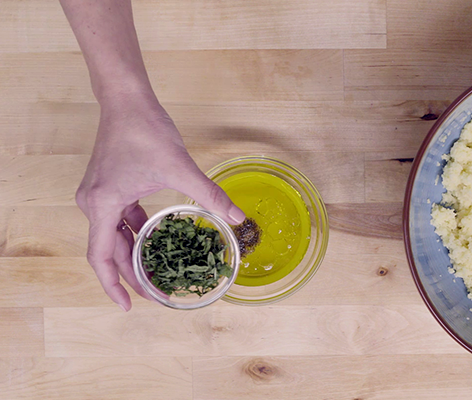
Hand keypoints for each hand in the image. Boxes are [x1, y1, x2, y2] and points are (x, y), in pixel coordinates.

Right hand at [76, 92, 244, 310]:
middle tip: (154, 292)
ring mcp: (98, 194)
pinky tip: (155, 238)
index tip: (127, 306)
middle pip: (109, 250)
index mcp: (102, 204)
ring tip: (154, 271)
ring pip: (114, 235)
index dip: (112, 285)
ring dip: (134, 253)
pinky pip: (119, 218)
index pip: (101, 257)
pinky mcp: (107, 186)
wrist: (127, 99)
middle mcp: (93, 203)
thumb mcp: (180, 167)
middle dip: (131, 273)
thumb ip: (210, 194)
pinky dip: (135, 231)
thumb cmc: (145, 129)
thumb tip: (236, 217)